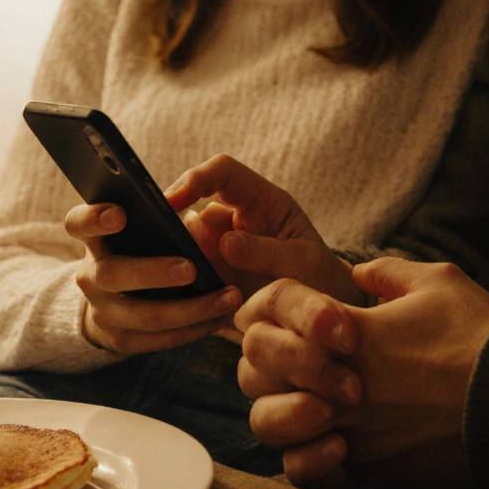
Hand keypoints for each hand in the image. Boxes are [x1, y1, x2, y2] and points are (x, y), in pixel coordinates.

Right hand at [64, 203, 241, 353]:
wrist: (115, 302)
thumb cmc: (141, 250)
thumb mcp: (141, 230)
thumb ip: (159, 219)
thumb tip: (195, 214)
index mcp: (94, 240)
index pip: (78, 224)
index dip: (94, 218)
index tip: (121, 214)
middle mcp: (91, 276)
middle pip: (112, 274)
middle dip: (152, 272)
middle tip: (190, 268)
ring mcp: (103, 312)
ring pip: (146, 315)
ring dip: (192, 308)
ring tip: (230, 297)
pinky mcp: (122, 341)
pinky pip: (162, 339)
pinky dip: (196, 328)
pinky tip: (223, 315)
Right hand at [166, 155, 364, 306]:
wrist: (317, 315)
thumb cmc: (318, 277)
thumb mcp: (303, 263)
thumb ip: (269, 251)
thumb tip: (226, 243)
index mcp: (260, 201)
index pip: (222, 172)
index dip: (195, 180)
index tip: (170, 202)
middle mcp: (232, 220)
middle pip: (191, 212)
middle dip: (177, 233)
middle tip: (178, 262)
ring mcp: (217, 248)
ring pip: (182, 246)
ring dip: (180, 264)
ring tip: (198, 291)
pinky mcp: (209, 275)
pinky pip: (183, 276)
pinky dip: (182, 287)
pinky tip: (192, 304)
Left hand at [234, 257, 488, 488]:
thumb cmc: (482, 338)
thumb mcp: (438, 283)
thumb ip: (387, 273)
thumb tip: (359, 274)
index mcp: (345, 331)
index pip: (269, 309)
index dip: (280, 307)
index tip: (315, 314)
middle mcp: (335, 383)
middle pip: (254, 368)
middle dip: (270, 359)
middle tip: (304, 359)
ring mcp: (348, 430)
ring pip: (269, 424)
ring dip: (281, 411)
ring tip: (313, 403)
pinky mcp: (367, 469)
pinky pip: (305, 473)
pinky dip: (307, 459)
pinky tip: (332, 443)